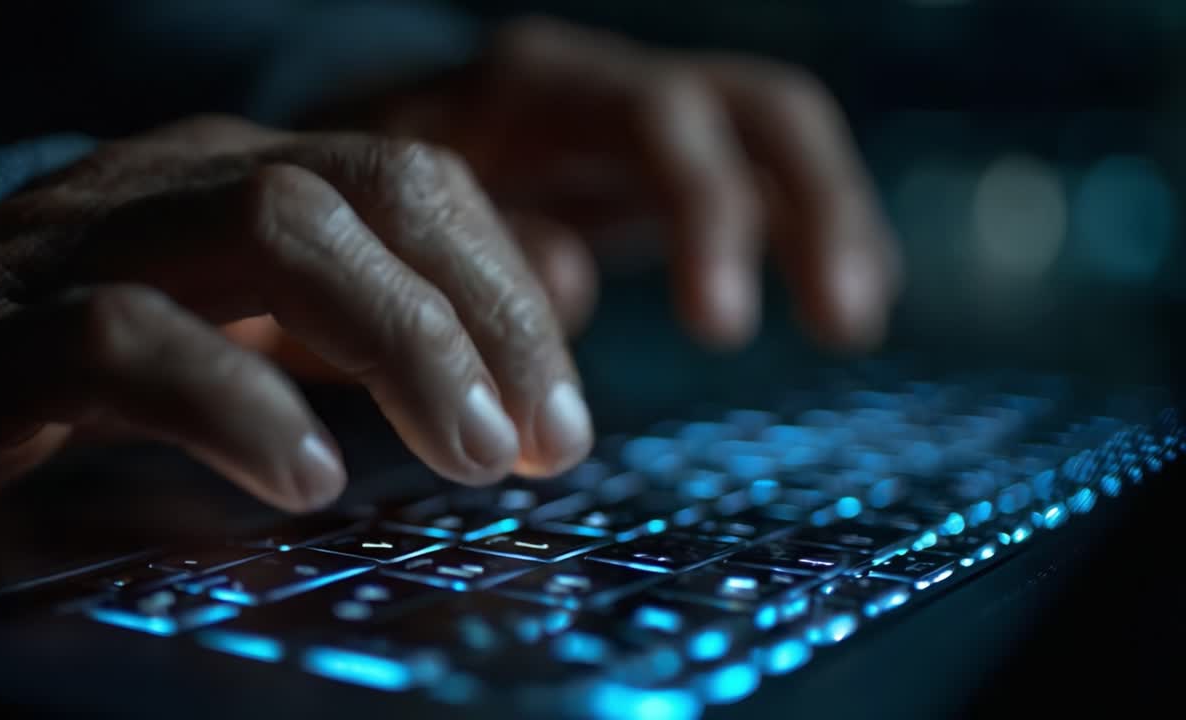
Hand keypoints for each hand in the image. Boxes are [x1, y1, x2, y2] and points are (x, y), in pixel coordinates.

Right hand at [0, 116, 591, 511]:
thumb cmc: (102, 350)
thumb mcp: (277, 320)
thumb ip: (411, 298)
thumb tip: (568, 272)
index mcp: (251, 176)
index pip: (418, 184)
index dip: (509, 293)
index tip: (563, 420)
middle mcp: (179, 183)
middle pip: (369, 189)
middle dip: (481, 315)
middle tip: (542, 444)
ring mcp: (86, 242)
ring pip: (272, 227)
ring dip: (398, 343)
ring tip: (468, 455)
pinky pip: (128, 340)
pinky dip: (237, 404)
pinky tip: (307, 479)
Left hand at [363, 17, 902, 347]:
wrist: (354, 160)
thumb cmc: (365, 203)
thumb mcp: (391, 223)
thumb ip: (471, 245)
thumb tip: (565, 272)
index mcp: (534, 86)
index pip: (660, 119)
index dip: (709, 214)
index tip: (721, 330)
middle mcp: (607, 87)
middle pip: (756, 110)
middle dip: (811, 209)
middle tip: (839, 322)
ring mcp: (646, 123)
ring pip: (778, 137)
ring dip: (832, 220)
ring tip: (853, 318)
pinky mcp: (665, 169)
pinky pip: (764, 181)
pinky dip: (809, 233)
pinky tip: (839, 299)